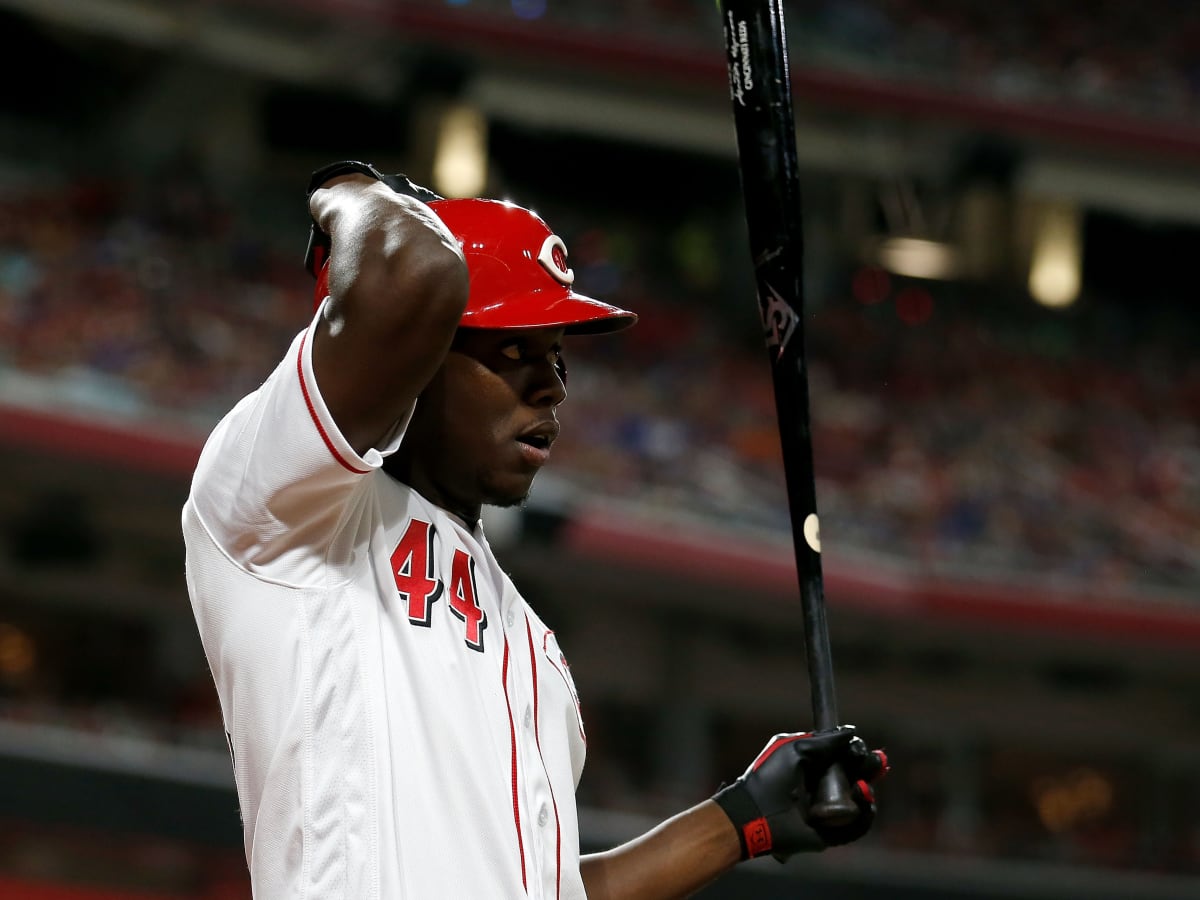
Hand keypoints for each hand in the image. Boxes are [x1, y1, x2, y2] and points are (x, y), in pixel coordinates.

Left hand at [712, 725, 887, 860]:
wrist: (755, 812)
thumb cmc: (769, 777)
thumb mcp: (795, 749)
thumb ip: (824, 741)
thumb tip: (852, 732)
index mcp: (815, 766)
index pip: (845, 758)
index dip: (857, 753)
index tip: (862, 749)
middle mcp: (824, 788)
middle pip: (857, 777)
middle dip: (869, 769)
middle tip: (878, 763)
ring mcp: (829, 812)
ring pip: (860, 802)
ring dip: (867, 792)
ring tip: (862, 786)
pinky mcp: (831, 834)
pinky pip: (856, 827)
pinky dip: (865, 815)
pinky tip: (865, 800)